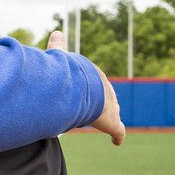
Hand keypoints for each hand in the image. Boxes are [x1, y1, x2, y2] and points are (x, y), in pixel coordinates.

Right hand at [46, 31, 124, 145]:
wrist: (81, 88)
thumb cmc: (68, 76)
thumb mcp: (61, 59)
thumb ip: (58, 48)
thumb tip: (56, 32)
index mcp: (96, 78)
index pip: (98, 83)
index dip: (95, 88)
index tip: (92, 92)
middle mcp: (106, 92)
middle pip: (107, 98)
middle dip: (103, 103)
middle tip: (96, 111)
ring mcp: (111, 107)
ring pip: (112, 113)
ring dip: (107, 118)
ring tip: (102, 124)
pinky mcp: (113, 122)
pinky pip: (119, 131)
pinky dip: (118, 136)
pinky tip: (117, 142)